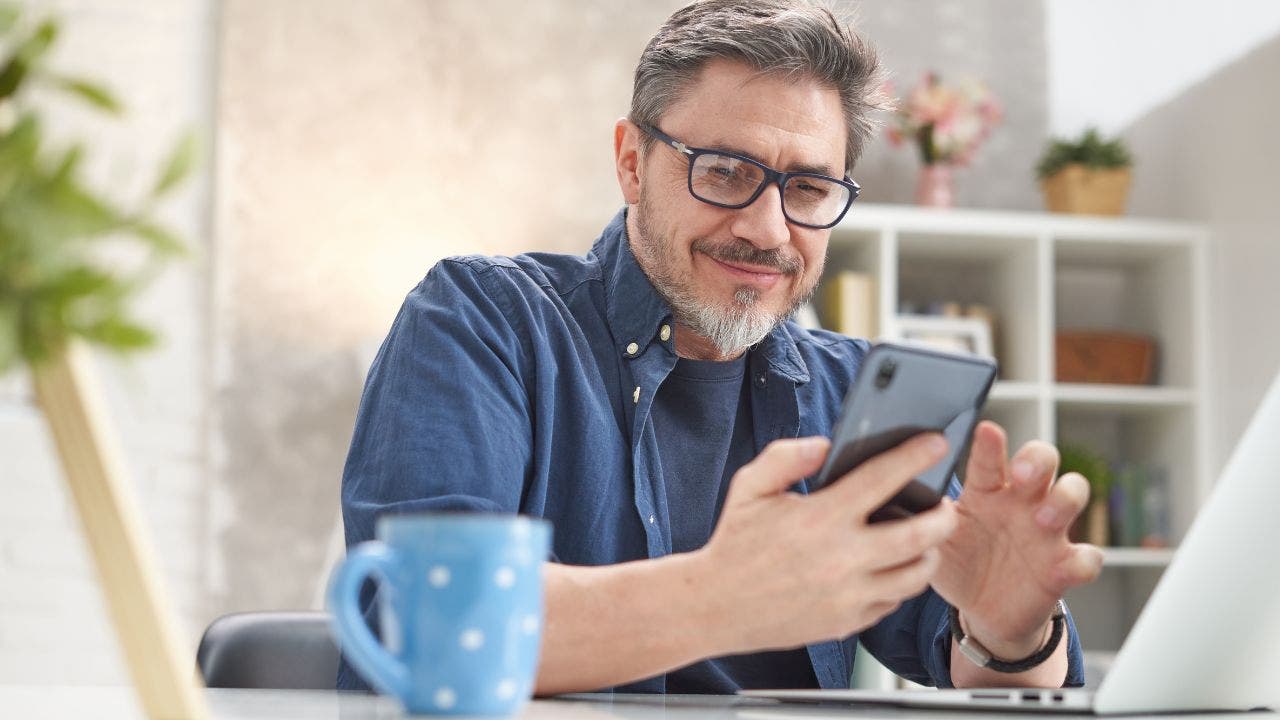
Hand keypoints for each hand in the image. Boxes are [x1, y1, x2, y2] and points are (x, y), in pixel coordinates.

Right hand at [695, 433, 958, 654]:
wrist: (715, 606)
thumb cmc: (734, 543)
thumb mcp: (750, 488)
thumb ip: (786, 458)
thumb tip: (825, 445)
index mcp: (819, 518)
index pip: (881, 480)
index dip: (914, 457)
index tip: (935, 443)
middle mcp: (840, 558)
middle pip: (919, 536)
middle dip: (943, 515)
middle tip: (945, 504)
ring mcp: (847, 595)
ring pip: (915, 574)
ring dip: (929, 552)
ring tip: (925, 538)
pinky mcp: (847, 622)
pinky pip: (892, 601)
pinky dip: (901, 582)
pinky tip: (893, 566)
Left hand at [931, 421, 1103, 658]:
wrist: (981, 611)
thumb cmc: (958, 564)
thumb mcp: (936, 542)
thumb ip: (925, 519)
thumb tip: (903, 495)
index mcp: (986, 491)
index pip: (989, 459)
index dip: (990, 445)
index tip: (986, 430)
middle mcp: (1021, 502)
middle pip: (1043, 460)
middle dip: (1037, 459)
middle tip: (1021, 473)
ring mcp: (1047, 532)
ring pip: (1072, 494)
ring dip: (1064, 500)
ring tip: (1044, 518)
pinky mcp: (1064, 566)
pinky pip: (1088, 557)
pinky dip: (1085, 559)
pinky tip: (1069, 565)